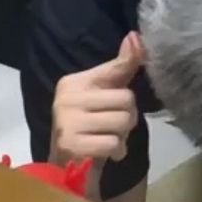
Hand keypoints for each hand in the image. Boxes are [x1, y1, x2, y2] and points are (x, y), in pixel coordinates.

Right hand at [52, 32, 143, 160]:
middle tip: (115, 125)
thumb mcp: (104, 94)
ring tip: (109, 138)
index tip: (134, 38)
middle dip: (128, 116)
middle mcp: (67, 98)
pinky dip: (116, 151)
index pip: (113, 69)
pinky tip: (105, 151)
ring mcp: (67, 122)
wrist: (65, 164)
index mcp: (74, 83)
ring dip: (123, 136)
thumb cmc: (89, 124)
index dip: (129, 61)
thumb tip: (136, 36)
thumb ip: (121, 68)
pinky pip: (113, 143)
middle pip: (126, 99)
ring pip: (122, 122)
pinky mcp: (71, 145)